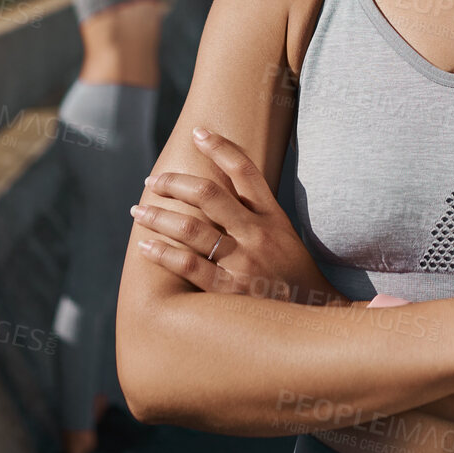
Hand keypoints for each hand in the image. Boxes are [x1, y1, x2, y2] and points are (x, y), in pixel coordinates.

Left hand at [132, 127, 352, 307]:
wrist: (314, 320)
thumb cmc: (294, 277)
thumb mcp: (285, 238)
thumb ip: (257, 215)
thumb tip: (222, 192)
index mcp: (273, 217)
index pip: (246, 171)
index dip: (221, 148)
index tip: (198, 132)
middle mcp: (258, 234)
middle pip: (209, 194)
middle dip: (175, 183)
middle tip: (154, 181)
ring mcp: (243, 262)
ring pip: (191, 228)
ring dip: (158, 216)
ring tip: (139, 211)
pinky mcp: (230, 291)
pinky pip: (189, 266)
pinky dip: (162, 253)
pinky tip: (145, 246)